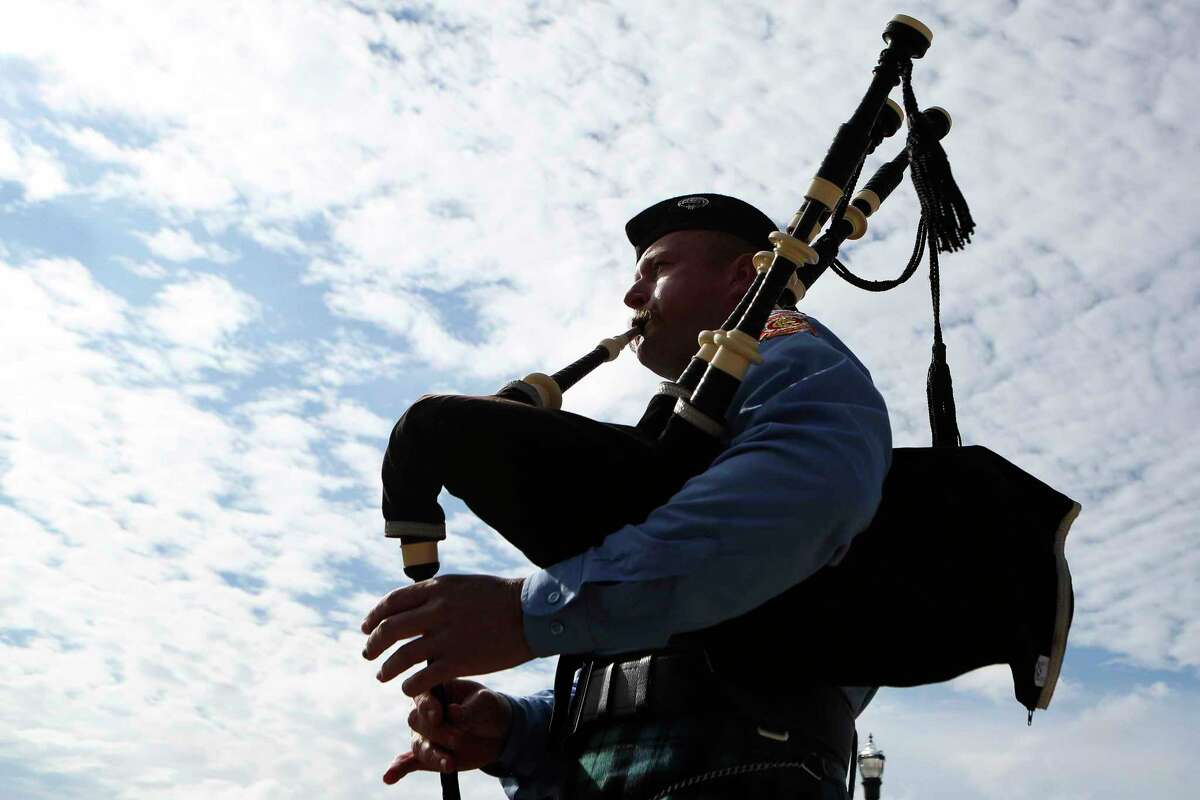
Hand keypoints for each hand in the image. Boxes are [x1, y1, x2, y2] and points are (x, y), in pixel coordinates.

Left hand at [361, 574, 534, 696]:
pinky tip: (408, 689)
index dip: (374, 616)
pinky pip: (422, 677)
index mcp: (437, 588)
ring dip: (387, 668)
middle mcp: (436, 610)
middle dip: (373, 644)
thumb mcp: (465, 585)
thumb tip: (416, 603)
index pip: (392, 602)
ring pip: (401, 656)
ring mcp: (446, 637)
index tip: (367, 628)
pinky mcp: (458, 661)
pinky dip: (410, 685)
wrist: (531, 613)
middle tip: (368, 654)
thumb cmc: (502, 598)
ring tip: (382, 676)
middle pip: (390, 629)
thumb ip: (438, 594)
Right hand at [382, 679, 512, 783]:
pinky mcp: (427, 757)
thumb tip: (452, 712)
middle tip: (457, 737)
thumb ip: (469, 708)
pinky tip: (388, 777)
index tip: (439, 715)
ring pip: (419, 746)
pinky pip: (408, 763)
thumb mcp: (485, 703)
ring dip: (433, 755)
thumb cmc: (487, 708)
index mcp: (435, 691)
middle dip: (436, 731)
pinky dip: (397, 770)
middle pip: (416, 721)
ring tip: (449, 764)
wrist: (497, 731)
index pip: (422, 696)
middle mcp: (424, 713)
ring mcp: (424, 736)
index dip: (427, 705)